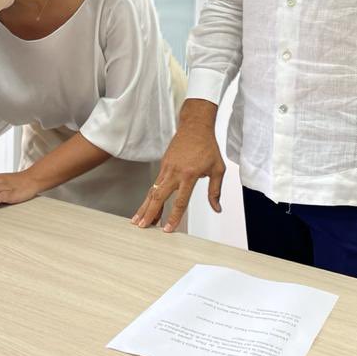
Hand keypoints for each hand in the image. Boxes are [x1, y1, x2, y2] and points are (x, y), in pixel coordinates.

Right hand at [131, 99, 224, 231]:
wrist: (195, 127)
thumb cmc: (207, 146)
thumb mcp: (218, 169)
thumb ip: (215, 191)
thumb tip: (216, 208)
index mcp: (189, 175)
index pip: (180, 201)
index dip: (173, 217)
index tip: (168, 229)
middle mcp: (175, 173)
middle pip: (159, 197)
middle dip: (150, 213)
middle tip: (143, 226)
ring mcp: (167, 168)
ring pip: (153, 191)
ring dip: (145, 206)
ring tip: (138, 220)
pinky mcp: (163, 165)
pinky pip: (155, 183)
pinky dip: (149, 196)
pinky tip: (146, 205)